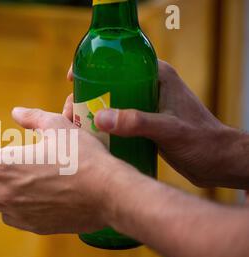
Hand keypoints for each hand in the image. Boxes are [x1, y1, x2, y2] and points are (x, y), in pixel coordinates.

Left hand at [0, 108, 136, 234]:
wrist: (107, 193)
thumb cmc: (82, 157)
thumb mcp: (57, 126)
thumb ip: (31, 117)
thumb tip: (16, 112)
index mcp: (4, 166)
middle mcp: (4, 193)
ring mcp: (16, 212)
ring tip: (16, 175)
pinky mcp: (31, 225)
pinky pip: (10, 215)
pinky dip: (12, 203)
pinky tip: (31, 192)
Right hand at [64, 60, 247, 188]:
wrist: (218, 162)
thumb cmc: (201, 142)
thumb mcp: (168, 129)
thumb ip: (136, 122)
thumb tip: (99, 118)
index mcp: (157, 76)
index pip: (120, 62)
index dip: (94, 67)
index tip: (72, 79)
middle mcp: (149, 88)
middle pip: (109, 85)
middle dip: (86, 96)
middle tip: (70, 113)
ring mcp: (146, 107)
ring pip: (110, 104)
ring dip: (91, 114)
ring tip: (74, 128)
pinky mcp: (144, 125)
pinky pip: (117, 121)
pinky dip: (102, 128)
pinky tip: (89, 139)